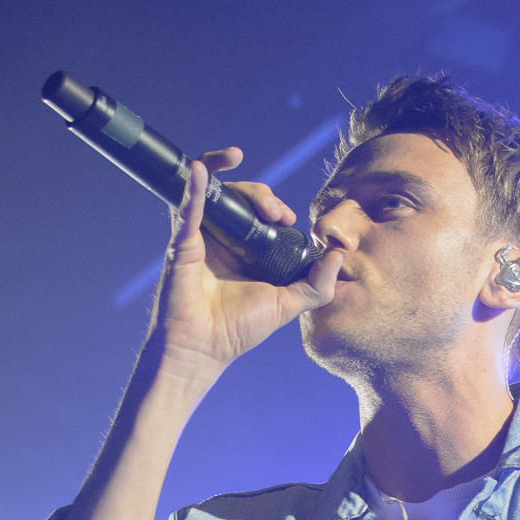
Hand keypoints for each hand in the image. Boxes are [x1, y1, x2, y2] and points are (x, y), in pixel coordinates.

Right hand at [147, 148, 342, 381]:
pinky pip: (187, 208)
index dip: (274, 205)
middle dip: (263, 195)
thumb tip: (337, 256)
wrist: (204, 348)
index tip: (287, 219)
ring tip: (263, 203)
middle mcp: (222, 237)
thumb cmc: (237, 330)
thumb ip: (316, 286)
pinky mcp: (182, 243)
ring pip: (217, 191)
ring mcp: (201, 237)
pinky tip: (204, 170)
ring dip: (242, 186)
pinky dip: (195, 187)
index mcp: (244, 248)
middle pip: (241, 195)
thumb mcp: (287, 305)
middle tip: (278, 214)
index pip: (258, 209)